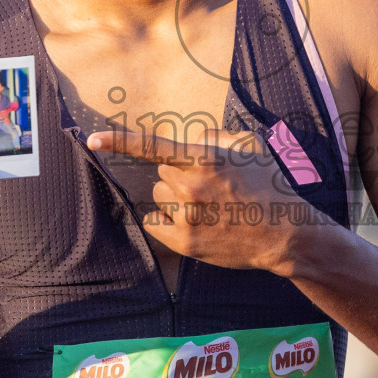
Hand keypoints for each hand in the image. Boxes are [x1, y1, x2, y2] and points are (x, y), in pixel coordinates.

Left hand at [86, 128, 309, 273]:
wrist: (285, 234)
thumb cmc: (270, 185)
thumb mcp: (250, 147)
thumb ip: (215, 136)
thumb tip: (191, 139)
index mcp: (205, 158)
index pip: (153, 146)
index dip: (119, 141)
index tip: (92, 139)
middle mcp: (191, 186)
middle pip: (161, 175)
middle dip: (179, 177)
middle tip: (211, 189)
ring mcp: (186, 216)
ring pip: (160, 198)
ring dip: (176, 200)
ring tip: (210, 208)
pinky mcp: (184, 241)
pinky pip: (156, 222)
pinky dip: (168, 221)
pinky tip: (197, 223)